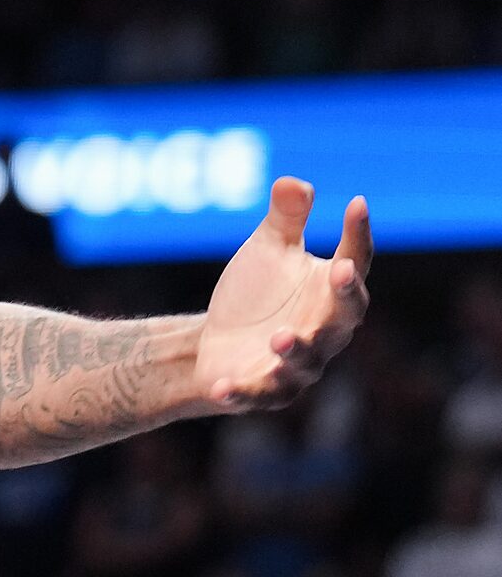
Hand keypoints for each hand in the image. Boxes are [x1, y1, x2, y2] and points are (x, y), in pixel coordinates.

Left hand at [193, 178, 373, 410]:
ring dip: (295, 349)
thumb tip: (295, 182)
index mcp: (330, 293)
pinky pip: (256, 394)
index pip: (354, 263)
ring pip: (304, 362)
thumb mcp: (267, 251)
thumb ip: (285, 220)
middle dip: (346, 297)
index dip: (359, 235)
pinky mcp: (262, 391)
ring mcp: (296, 366)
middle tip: (340, 272)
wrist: (216, 343)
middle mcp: (323, 332)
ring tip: (280, 336)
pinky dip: (241, 392)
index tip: (357, 202)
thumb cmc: (255, 294)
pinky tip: (222, 386)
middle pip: (344, 318)